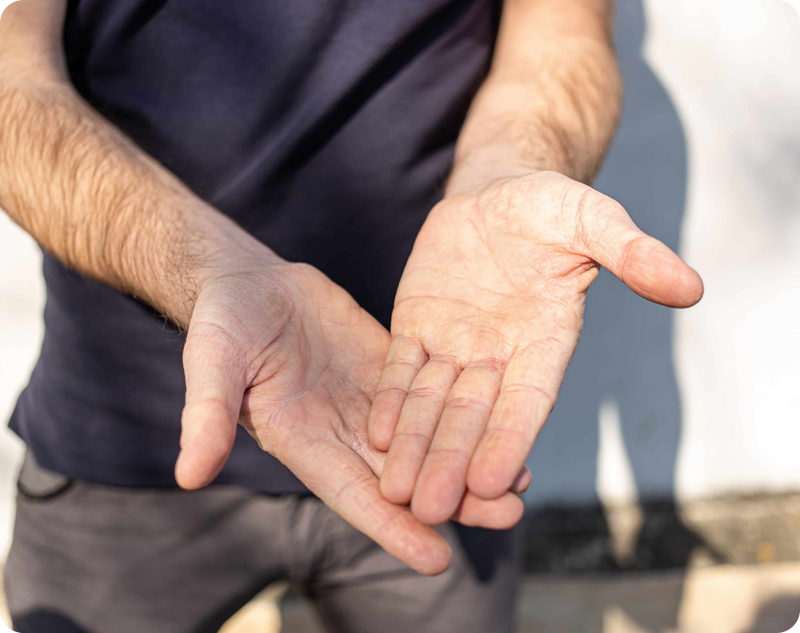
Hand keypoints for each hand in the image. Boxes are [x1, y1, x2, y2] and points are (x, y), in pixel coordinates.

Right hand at [174, 260, 523, 574]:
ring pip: (427, 442)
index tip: (437, 558)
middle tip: (507, 515)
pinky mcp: (390, 367)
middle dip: (452, 500)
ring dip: (469, 462)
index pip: (352, 495)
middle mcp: (343, 431)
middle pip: (403, 477)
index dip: (392, 527)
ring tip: (520, 481)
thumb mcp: (213, 364)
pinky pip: (432, 396)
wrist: (248, 283)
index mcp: (302, 441)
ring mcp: (370, 401)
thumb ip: (207, 416)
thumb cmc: (222, 323)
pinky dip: (464, 414)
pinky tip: (503, 421)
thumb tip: (189, 474)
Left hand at [369, 171, 702, 524]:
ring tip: (394, 492)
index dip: (510, 439)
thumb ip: (633, 253)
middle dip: (450, 462)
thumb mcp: (592, 219)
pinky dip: (392, 401)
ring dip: (414, 446)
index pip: (528, 401)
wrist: (497, 193)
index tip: (490, 483)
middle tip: (429, 510)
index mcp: (545, 340)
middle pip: (473, 416)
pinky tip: (376, 435)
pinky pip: (401, 369)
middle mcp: (498, 354)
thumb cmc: (551, 206)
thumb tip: (691, 288)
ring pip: (431, 404)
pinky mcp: (417, 326)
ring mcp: (454, 343)